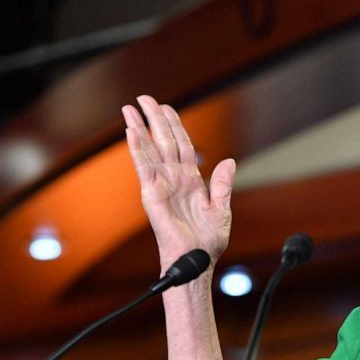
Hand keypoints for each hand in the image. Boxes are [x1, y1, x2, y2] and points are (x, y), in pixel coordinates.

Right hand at [122, 95, 234, 271]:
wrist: (198, 262)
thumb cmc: (208, 242)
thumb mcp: (222, 209)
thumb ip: (222, 184)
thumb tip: (229, 161)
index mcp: (191, 181)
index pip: (182, 146)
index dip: (175, 126)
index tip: (166, 108)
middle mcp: (174, 179)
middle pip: (164, 141)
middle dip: (155, 119)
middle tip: (144, 98)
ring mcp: (162, 185)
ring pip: (150, 150)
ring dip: (140, 127)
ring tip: (130, 108)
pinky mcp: (152, 195)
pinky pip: (144, 167)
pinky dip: (137, 148)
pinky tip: (131, 131)